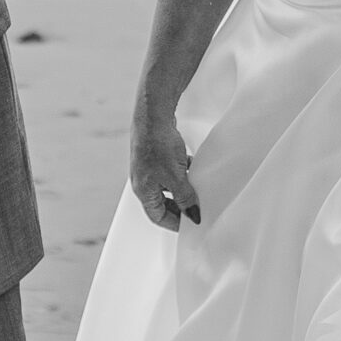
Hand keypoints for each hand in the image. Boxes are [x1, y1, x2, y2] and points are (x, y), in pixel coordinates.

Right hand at [129, 106, 200, 231]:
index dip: (175, 223)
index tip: (192, 224)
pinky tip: (192, 168)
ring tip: (197, 189)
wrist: (152, 116)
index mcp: (143, 191)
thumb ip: (185, 198)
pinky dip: (181, 172)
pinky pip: (170, 170)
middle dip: (180, 206)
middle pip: (162, 202)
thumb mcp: (175, 178)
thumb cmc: (157, 145)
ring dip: (182, 188)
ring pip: (167, 185)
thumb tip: (193, 215)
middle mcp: (143, 181)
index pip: (158, 216)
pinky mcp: (155, 154)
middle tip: (197, 208)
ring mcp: (148, 167)